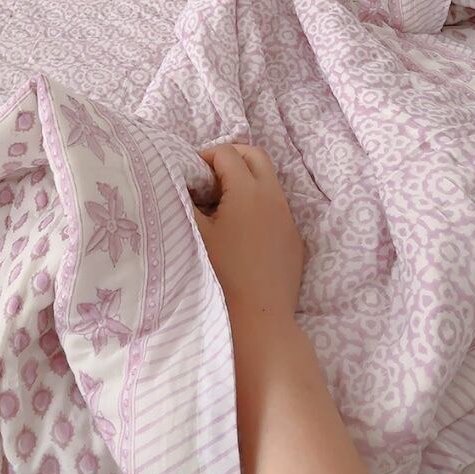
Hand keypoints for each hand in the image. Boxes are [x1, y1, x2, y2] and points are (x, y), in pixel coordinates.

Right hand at [193, 144, 303, 321]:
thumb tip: (180, 181)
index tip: (189, 178)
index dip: (204, 157)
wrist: (258, 321)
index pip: (226, 152)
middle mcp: (274, 197)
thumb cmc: (220, 274)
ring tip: (219, 207)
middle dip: (229, 159)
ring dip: (244, 181)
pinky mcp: (294, 239)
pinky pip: (276, 208)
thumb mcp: (195, 232)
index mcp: (248, 190)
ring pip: (268, 181)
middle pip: (254, 155)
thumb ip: (184, 198)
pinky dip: (257, 205)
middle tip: (206, 179)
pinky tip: (239, 232)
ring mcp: (288, 218)